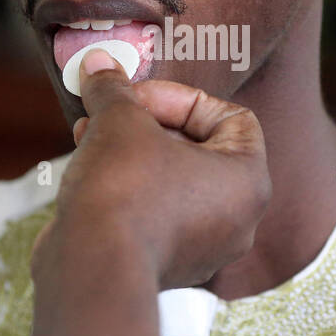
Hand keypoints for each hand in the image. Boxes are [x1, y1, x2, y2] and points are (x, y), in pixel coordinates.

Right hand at [35, 47, 271, 290]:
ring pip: (172, 182)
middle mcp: (237, 220)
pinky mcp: (166, 266)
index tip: (138, 97)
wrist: (93, 268)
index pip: (232, 117)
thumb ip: (115, 90)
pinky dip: (126, 190)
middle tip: (109, 111)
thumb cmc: (125, 192)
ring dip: (132, 153)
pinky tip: (87, 170)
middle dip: (147, 123)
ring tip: (89, 135)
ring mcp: (203, 248)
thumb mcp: (120, 120)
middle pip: (199, 149)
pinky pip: (155, 214)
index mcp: (248, 181)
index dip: (183, 97)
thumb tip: (101, 66)